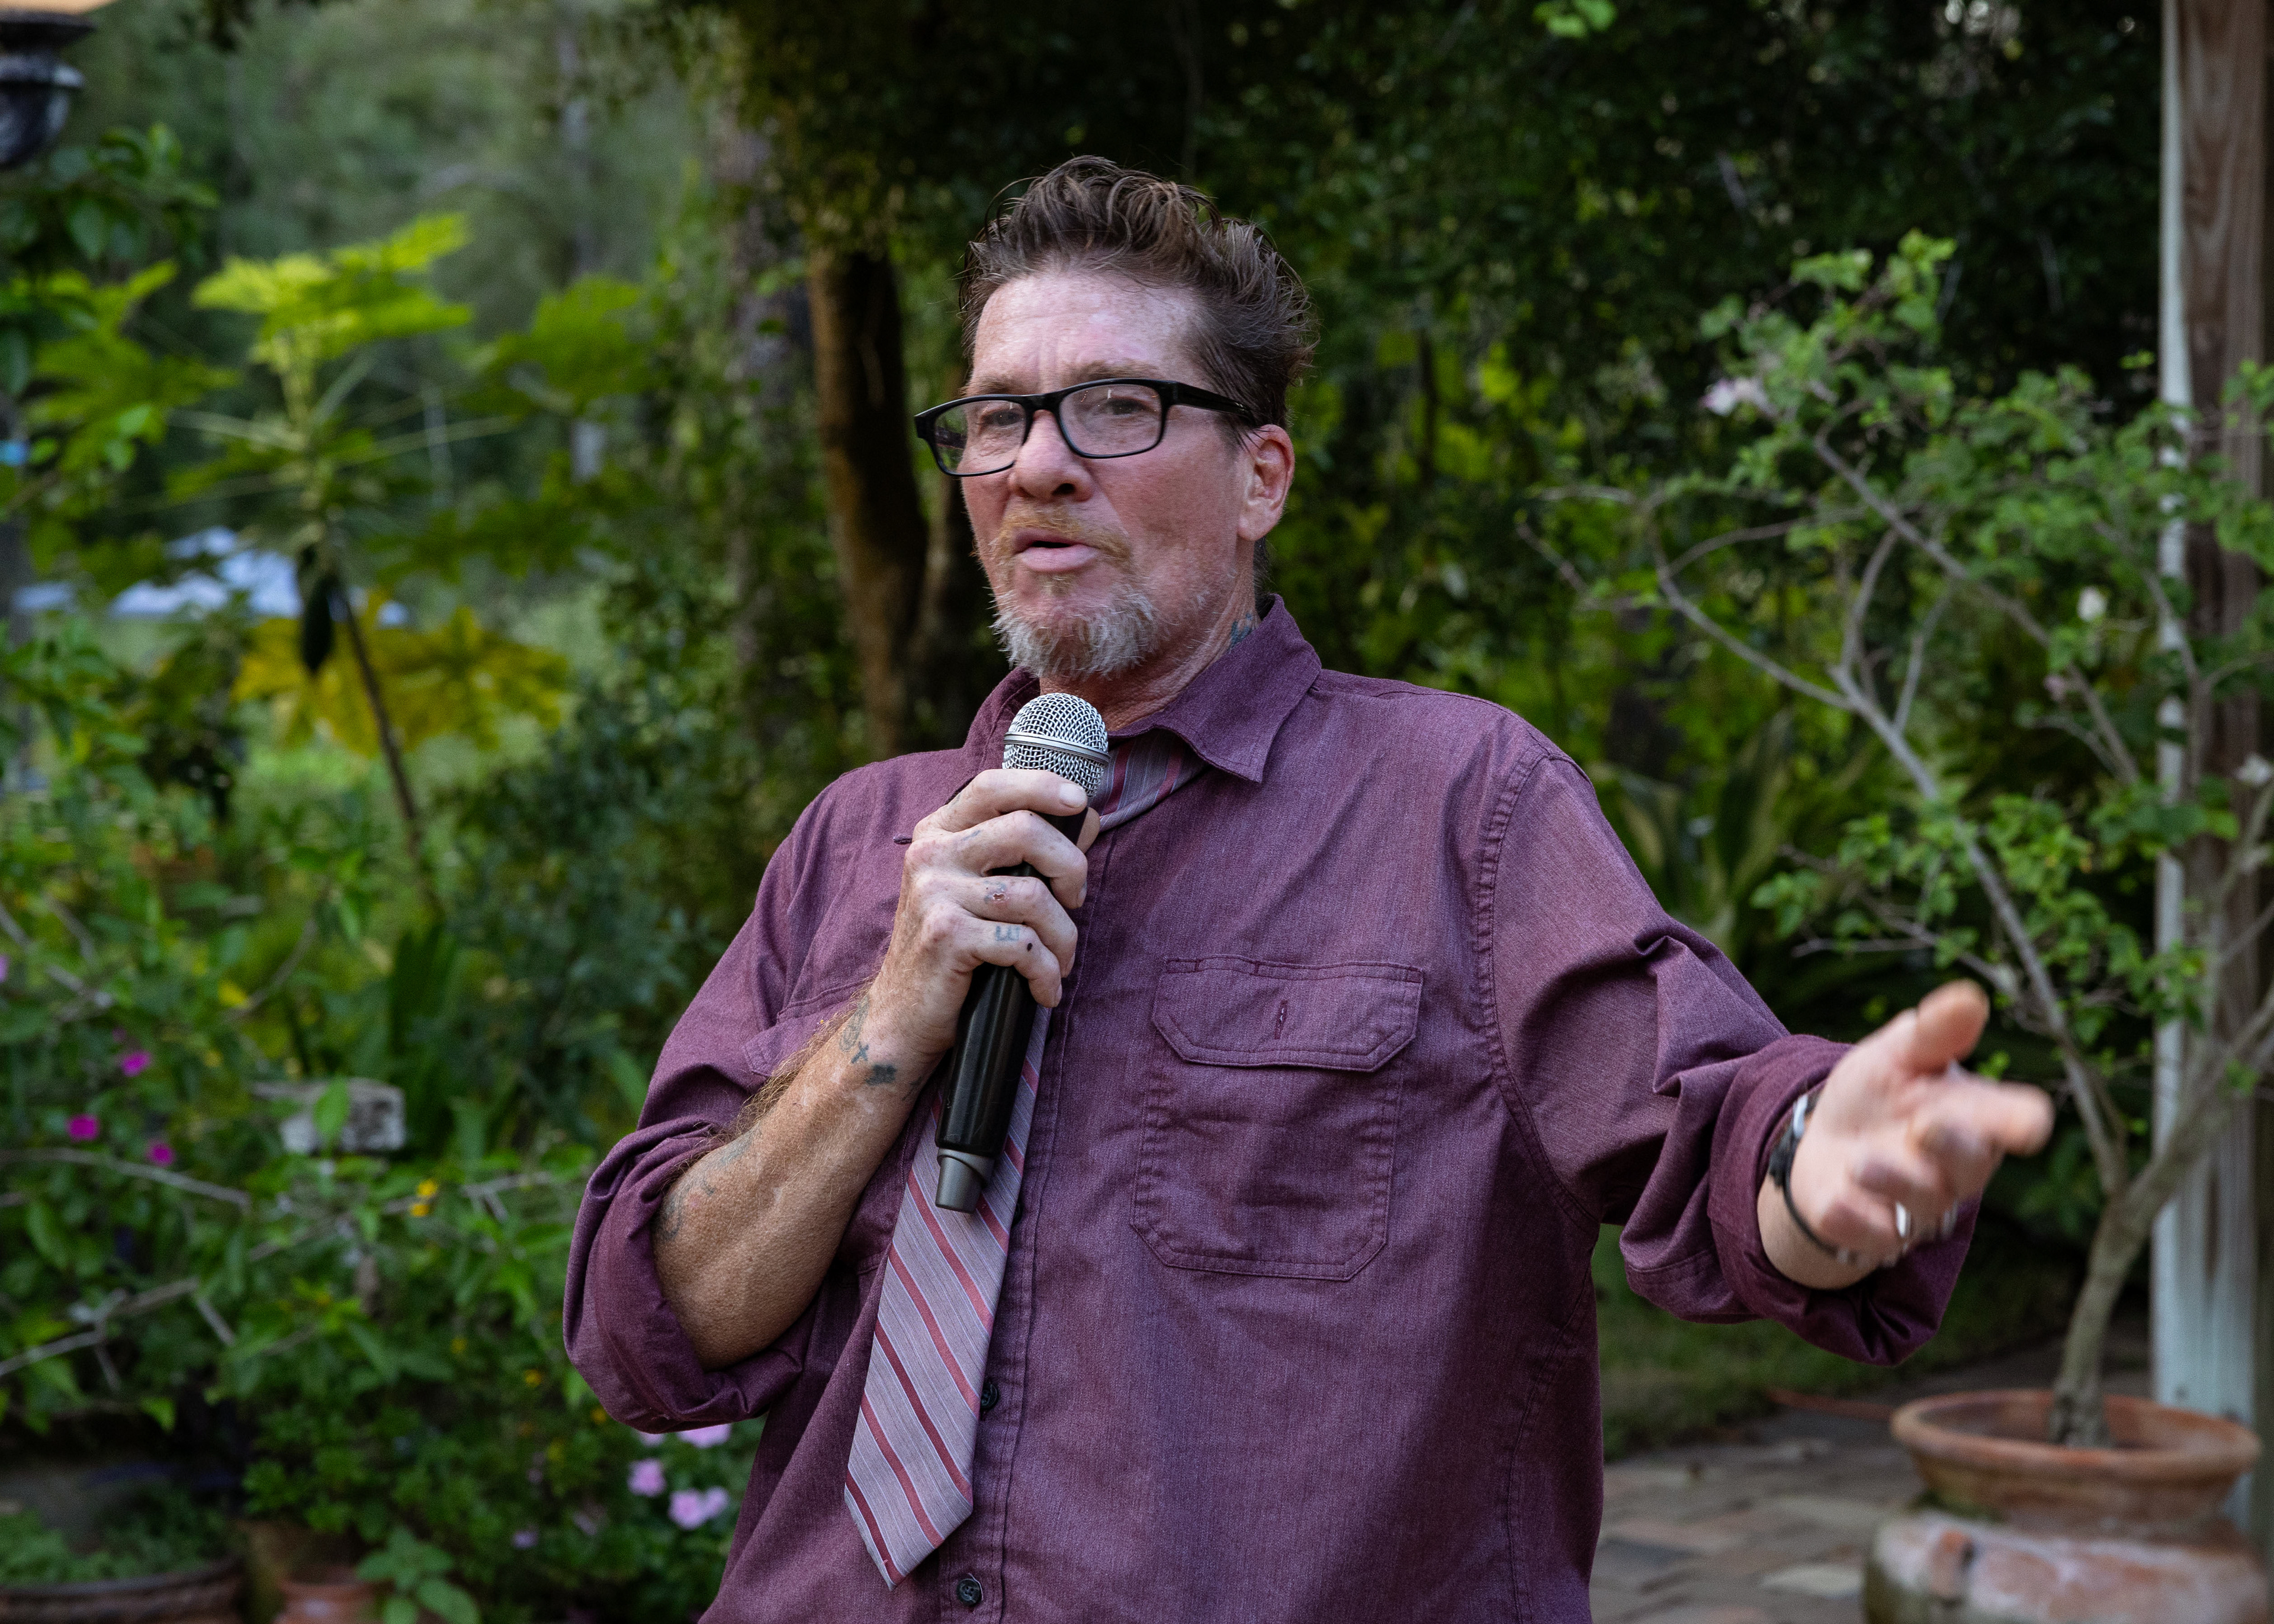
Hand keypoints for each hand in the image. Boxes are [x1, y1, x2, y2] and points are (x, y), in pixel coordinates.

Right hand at [864, 769, 1099, 1075]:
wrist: (903, 1015)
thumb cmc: (954, 949)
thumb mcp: (979, 888)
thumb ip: (1026, 850)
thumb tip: (1085, 815)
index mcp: (939, 832)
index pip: (993, 785)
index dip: (1043, 786)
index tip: (1079, 802)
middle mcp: (931, 853)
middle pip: (1026, 829)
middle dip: (1071, 867)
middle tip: (1076, 900)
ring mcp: (934, 893)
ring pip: (1033, 895)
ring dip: (1063, 936)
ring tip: (1060, 960)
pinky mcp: (946, 936)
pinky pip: (1023, 944)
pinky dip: (1046, 972)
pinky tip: (1043, 989)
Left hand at [1760, 981, 2053, 1287]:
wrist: (1821, 1145)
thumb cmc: (1875, 1096)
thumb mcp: (1896, 1055)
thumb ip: (1932, 1033)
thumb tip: (1970, 997)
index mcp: (1974, 1117)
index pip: (2014, 1121)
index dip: (2022, 1122)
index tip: (2030, 1123)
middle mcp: (1955, 1168)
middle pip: (1971, 1166)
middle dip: (1953, 1147)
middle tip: (1928, 1126)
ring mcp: (1919, 1206)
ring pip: (1923, 1203)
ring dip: (1895, 1181)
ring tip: (1863, 1161)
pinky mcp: (1877, 1235)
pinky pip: (1874, 1236)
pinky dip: (1854, 1219)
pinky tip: (1836, 1201)